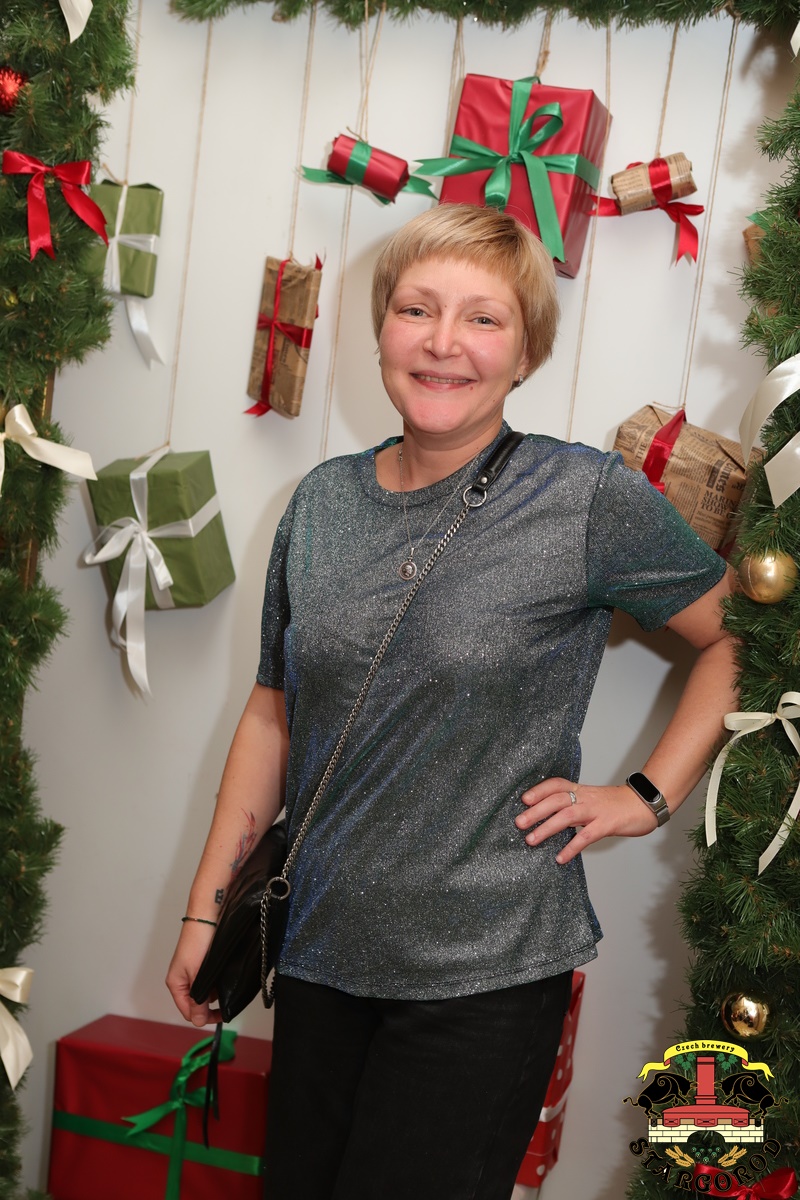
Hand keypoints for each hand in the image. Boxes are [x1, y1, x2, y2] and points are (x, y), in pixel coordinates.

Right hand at [165, 922, 221, 1026]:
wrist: (208, 916)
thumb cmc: (198, 941)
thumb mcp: (196, 975)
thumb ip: (197, 999)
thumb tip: (199, 1021)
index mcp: (176, 984)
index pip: (188, 1012)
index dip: (205, 1016)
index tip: (222, 1015)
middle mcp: (184, 980)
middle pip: (197, 1003)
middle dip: (211, 1005)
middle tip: (227, 1004)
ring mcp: (194, 971)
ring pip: (206, 992)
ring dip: (216, 993)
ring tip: (226, 985)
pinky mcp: (205, 964)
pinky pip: (211, 980)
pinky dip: (218, 982)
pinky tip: (225, 976)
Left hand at [515, 777, 658, 864]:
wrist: (644, 804)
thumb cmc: (617, 805)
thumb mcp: (593, 799)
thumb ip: (574, 806)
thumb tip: (551, 817)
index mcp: (581, 790)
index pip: (556, 784)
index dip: (539, 790)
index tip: (524, 799)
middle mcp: (586, 797)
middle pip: (556, 799)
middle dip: (536, 811)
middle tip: (518, 823)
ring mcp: (596, 810)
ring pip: (567, 816)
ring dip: (547, 828)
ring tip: (531, 840)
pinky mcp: (607, 824)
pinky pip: (586, 836)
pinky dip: (572, 847)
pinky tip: (561, 858)